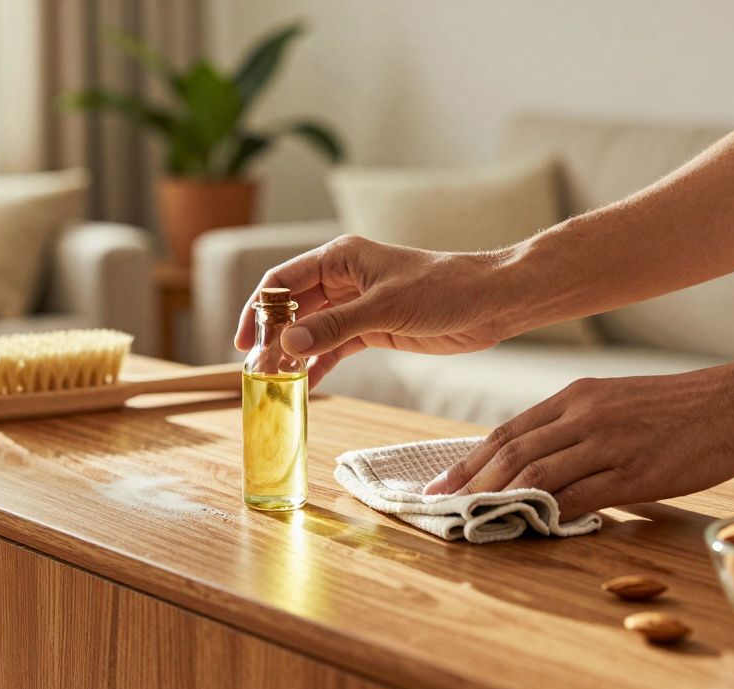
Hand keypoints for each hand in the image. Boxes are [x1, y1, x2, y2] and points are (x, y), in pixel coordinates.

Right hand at [233, 235, 508, 385]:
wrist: (490, 302)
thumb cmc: (443, 289)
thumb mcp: (385, 308)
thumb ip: (336, 326)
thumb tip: (288, 340)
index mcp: (339, 258)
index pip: (282, 282)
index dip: (258, 310)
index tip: (244, 341)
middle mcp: (342, 279)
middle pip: (292, 308)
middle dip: (272, 337)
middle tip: (257, 371)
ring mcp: (357, 305)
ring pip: (312, 330)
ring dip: (293, 353)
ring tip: (274, 381)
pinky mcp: (374, 329)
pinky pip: (335, 347)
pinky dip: (318, 364)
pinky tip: (304, 384)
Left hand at [421, 364, 733, 519]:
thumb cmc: (684, 406)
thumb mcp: (619, 404)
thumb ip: (578, 429)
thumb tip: (541, 465)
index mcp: (577, 397)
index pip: (508, 432)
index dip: (470, 460)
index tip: (440, 483)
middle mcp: (584, 416)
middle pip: (510, 452)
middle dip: (468, 482)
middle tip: (438, 506)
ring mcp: (608, 443)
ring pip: (536, 474)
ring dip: (498, 501)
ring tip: (470, 521)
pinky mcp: (636, 472)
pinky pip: (580, 497)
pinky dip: (548, 514)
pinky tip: (526, 529)